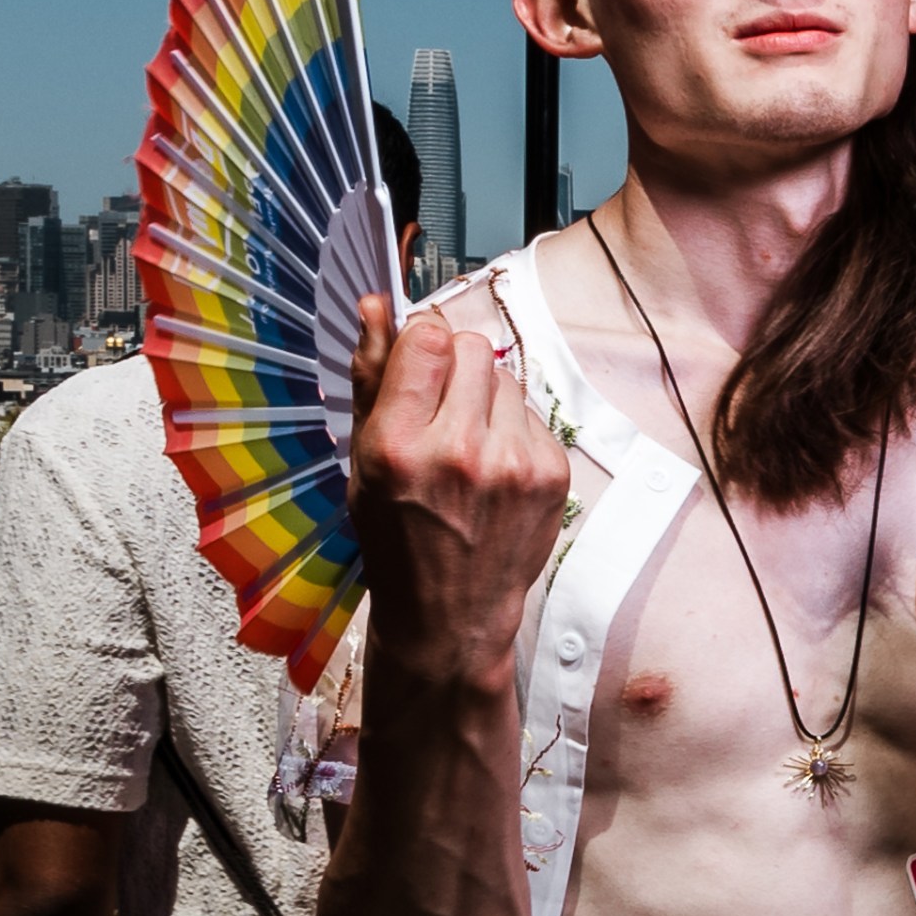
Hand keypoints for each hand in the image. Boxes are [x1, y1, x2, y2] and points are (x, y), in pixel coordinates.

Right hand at [347, 293, 569, 679]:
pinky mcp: (552, 475)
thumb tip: (375, 304)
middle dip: (456, 366)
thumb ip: (371, 378)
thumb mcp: (363, 459)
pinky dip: (514, 429)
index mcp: (397, 446)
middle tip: (441, 408)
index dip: (423, 341)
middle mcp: (458, 451)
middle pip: (473, 347)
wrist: (451, 611)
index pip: (428, 338)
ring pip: (507, 377)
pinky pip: (533, 414)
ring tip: (467, 444)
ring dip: (486, 397)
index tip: (418, 362)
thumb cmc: (396, 533)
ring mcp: (512, 464)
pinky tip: (494, 467)